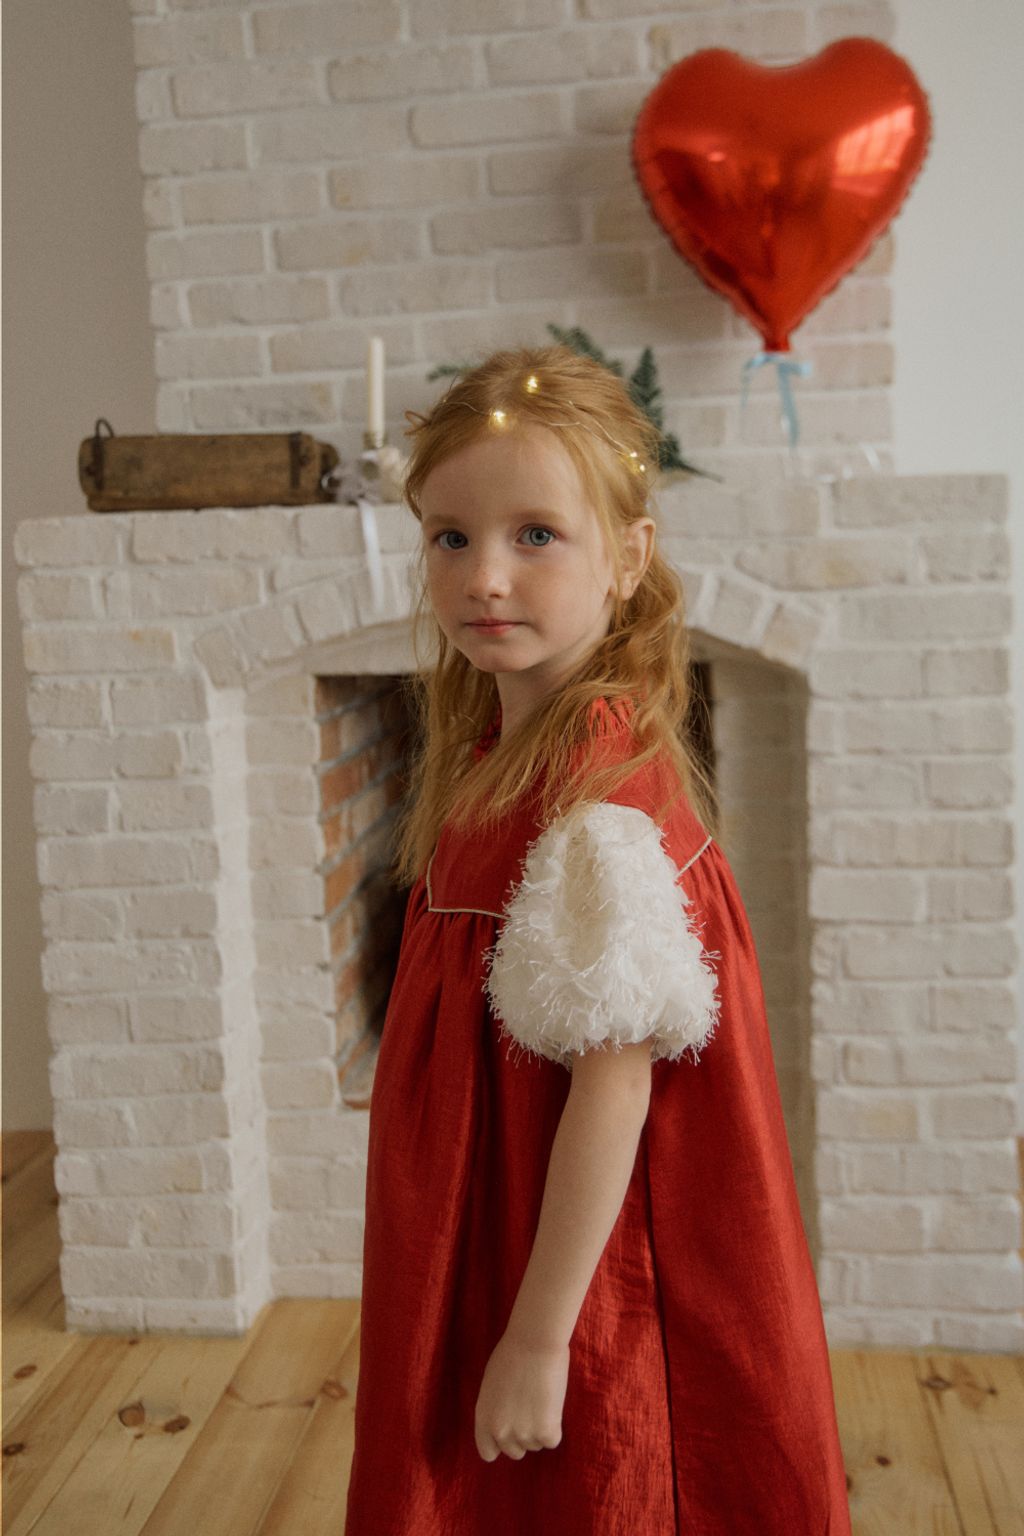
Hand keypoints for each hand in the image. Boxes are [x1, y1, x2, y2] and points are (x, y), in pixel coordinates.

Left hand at [474, 1331, 568, 1461]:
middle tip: (530, 1409)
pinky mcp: (546, 1431)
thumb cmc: (512, 1354)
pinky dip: (555, 1427)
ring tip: (541, 1399)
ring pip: (535, 1445)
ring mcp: (523, 1434)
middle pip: (515, 1452)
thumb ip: (495, 1410)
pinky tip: (551, 1403)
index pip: (488, 1452)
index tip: (510, 1432)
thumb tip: (506, 1425)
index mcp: (483, 1419)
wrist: (534, 1342)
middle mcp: (500, 1431)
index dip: (500, 1444)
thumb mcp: (491, 1387)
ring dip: (540, 1428)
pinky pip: (552, 1441)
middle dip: (523, 1435)